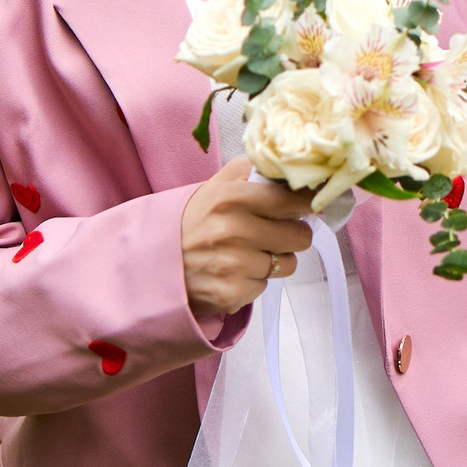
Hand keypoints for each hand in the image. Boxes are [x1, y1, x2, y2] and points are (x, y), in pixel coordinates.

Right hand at [180, 160, 314, 317]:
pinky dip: (254, 280)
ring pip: (287, 264)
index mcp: (230, 198)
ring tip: (251, 253)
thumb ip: (254, 172)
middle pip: (300, 236)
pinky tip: (235, 272)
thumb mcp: (217, 185)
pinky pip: (265, 286)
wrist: (155, 262)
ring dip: (276, 260)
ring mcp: (232, 265)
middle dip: (294, 234)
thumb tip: (294, 172)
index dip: (307, 203)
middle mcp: (232, 230)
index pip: (291, 198)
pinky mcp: (231, 294)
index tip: (311, 205)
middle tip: (277, 232)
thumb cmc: (195, 220)